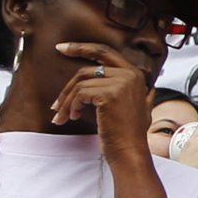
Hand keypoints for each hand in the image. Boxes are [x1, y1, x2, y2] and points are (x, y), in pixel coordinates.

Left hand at [51, 42, 153, 161]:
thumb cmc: (131, 133)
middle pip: (88, 68)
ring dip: (67, 101)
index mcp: (136, 74)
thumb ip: (139, 93)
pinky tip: (74, 117)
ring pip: (81, 83)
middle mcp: (130, 74)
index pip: (105, 52)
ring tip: (63, 116)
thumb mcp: (141, 107)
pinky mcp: (109, 94)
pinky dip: (72, 106)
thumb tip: (143, 87)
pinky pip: (80, 94)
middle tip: (54, 96)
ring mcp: (120, 82)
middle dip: (66, 85)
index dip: (82, 48)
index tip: (63, 48)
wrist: (130, 150)